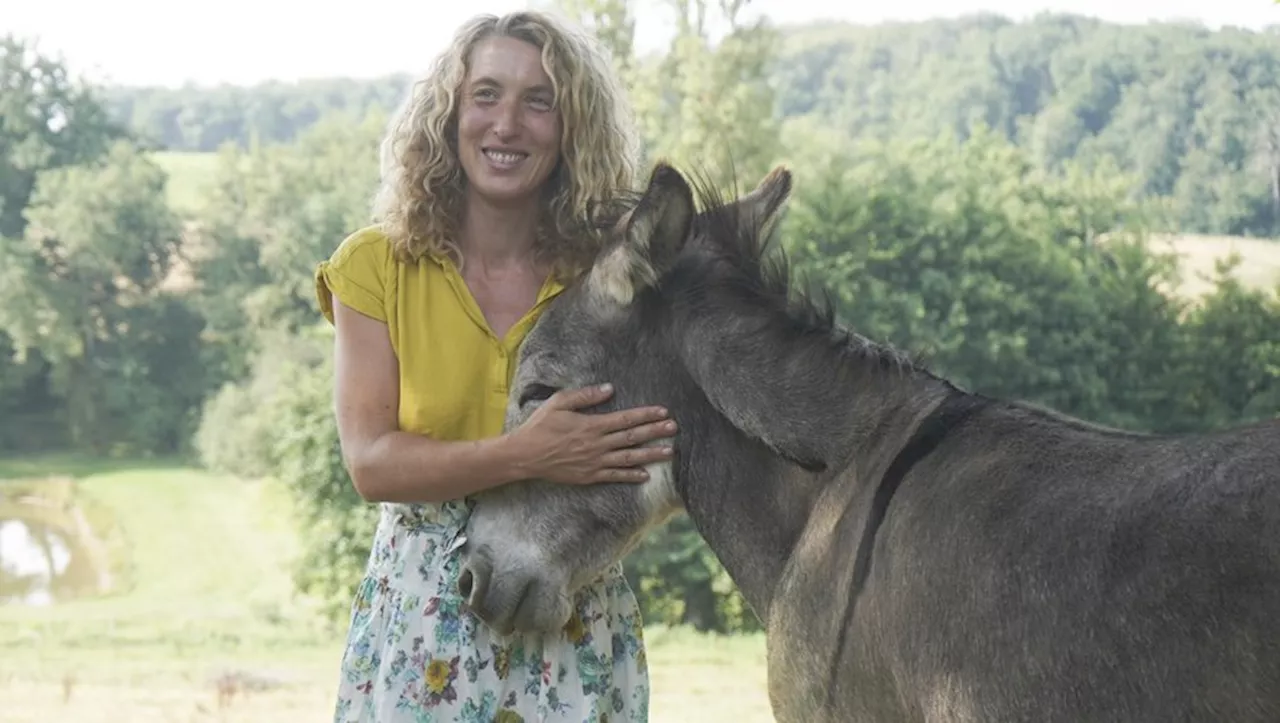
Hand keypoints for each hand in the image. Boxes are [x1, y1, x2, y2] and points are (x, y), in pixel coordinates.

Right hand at [510, 383, 676, 484]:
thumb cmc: (540, 426)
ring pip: (628, 458)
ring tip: (669, 452)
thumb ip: (585, 396)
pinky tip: (646, 474)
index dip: (646, 415)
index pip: (625, 419)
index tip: (663, 412)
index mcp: (591, 425)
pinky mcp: (589, 476)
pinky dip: (631, 476)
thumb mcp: (559, 403)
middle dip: (655, 432)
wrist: (524, 456)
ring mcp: (594, 462)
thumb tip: (609, 389)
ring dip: (650, 454)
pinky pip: (615, 476)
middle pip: (632, 437)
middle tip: (674, 428)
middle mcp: (596, 445)